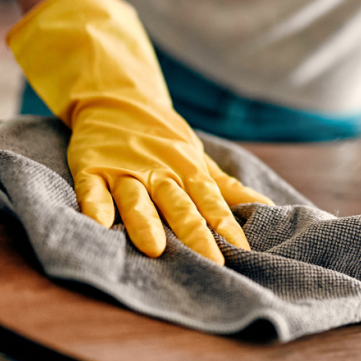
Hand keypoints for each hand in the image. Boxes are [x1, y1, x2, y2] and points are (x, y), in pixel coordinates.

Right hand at [8, 0, 272, 260]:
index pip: (211, 201)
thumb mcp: (198, 159)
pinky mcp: (92, 168)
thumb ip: (227, 188)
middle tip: (210, 262)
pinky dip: (95, 205)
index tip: (243, 251)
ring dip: (145, 222)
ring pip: (136, 199)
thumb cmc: (164, 139)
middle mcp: (158, 172)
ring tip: (155, 248)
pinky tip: (98, 225)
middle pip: (179, 206)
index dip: (227, 226)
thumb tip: (268, 207)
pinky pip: (93, 189)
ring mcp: (124, 170)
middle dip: (195, 234)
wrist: (117, 98)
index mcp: (187, 171)